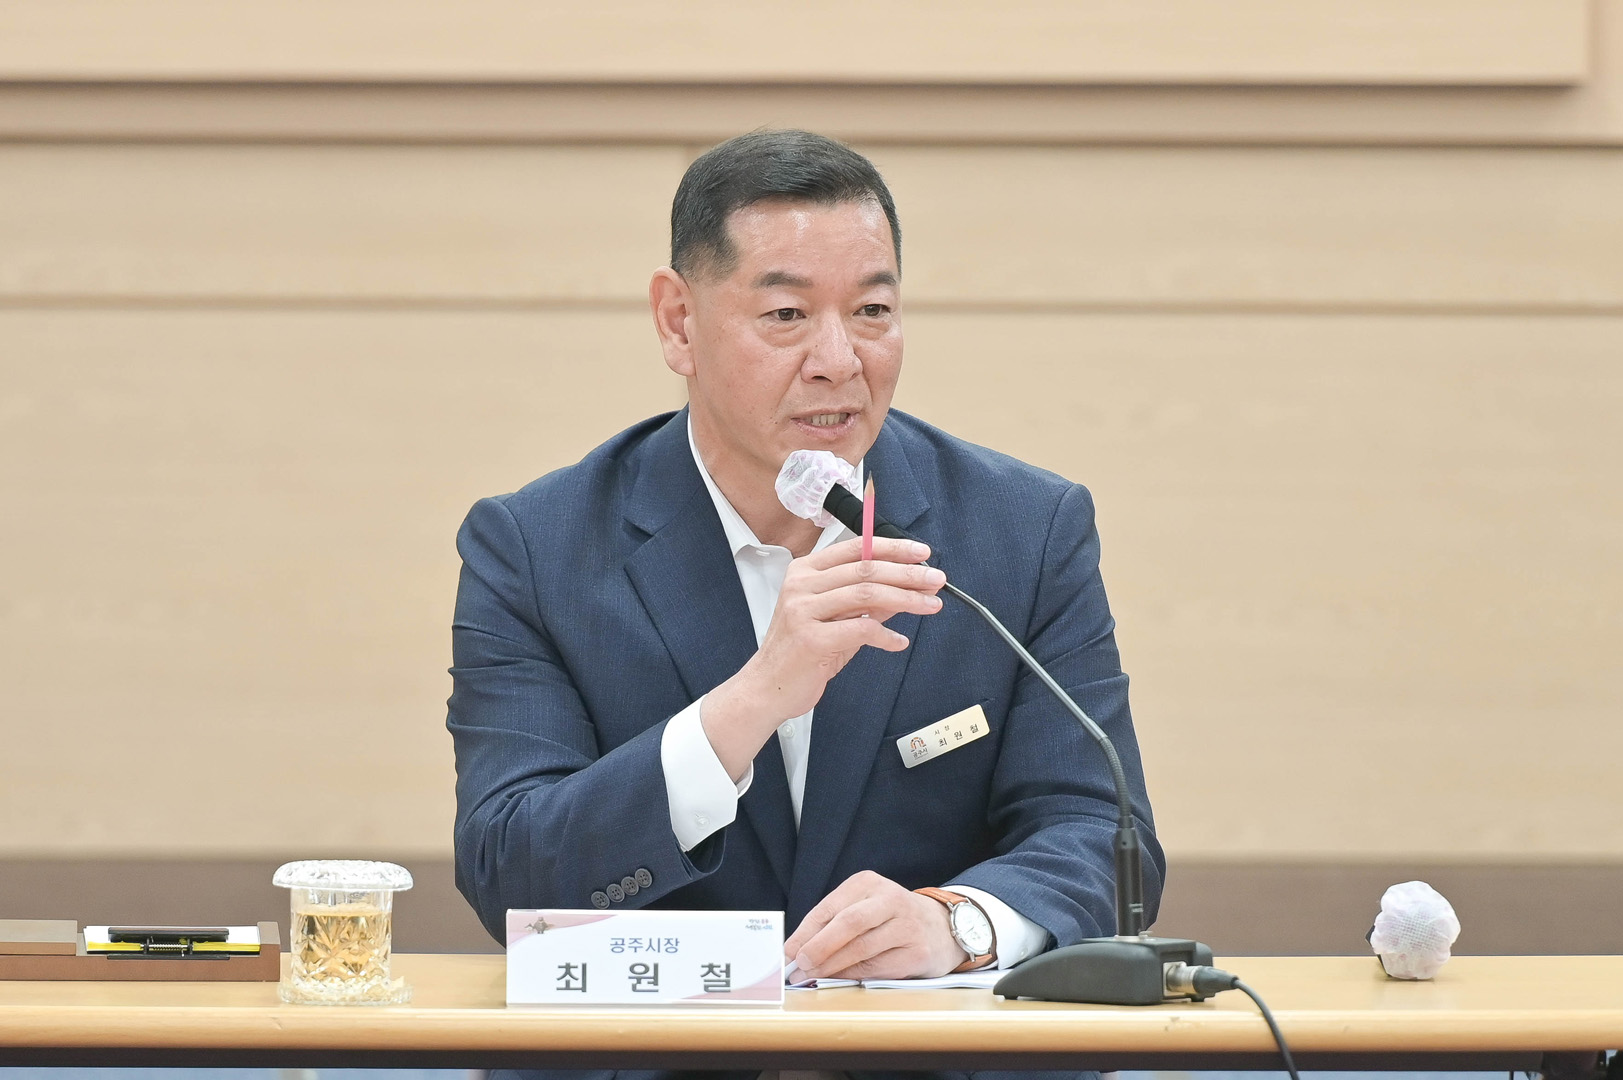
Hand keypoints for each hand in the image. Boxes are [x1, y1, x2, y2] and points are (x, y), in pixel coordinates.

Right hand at [702, 537, 943, 778]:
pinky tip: (899, 642)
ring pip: (867, 594)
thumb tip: (906, 587)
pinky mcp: (811, 639)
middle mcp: (802, 585)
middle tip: (935, 579)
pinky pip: (861, 630)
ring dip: (905, 599)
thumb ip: (867, 601)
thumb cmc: (801, 652)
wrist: (767, 687)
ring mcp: (803, 610)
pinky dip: (886, 636)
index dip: (893, 548)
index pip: (857, 548)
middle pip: (866, 569)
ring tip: (930, 605)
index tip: (921, 553)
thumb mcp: (836, 618)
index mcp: (806, 571)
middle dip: (907, 573)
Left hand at [784, 871, 966, 980]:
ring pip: (862, 948)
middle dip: (819, 946)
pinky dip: (854, 975)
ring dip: (832, 965)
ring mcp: (907, 926)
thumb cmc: (889, 918)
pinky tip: (840, 979)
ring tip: (813, 975)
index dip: (805, 931)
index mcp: (868, 883)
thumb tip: (797, 950)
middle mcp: (890, 900)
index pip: (830, 907)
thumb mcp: (863, 906)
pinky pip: (878, 967)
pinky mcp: (918, 952)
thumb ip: (833, 923)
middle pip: (848, 923)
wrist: (940, 927)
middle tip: (800, 964)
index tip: (788, 951)